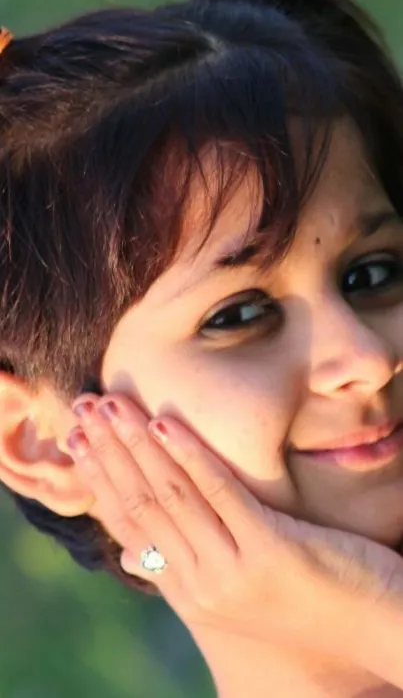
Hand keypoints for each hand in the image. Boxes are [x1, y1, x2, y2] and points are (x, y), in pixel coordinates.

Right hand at [67, 393, 402, 674]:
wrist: (373, 627)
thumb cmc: (304, 597)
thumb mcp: (233, 586)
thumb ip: (181, 566)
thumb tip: (126, 554)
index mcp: (188, 591)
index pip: (130, 526)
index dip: (98, 479)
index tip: (75, 440)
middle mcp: (202, 586)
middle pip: (141, 506)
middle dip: (108, 451)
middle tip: (83, 407)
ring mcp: (233, 572)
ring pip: (171, 496)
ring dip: (135, 444)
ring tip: (111, 404)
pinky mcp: (270, 553)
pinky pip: (221, 494)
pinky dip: (189, 454)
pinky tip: (165, 422)